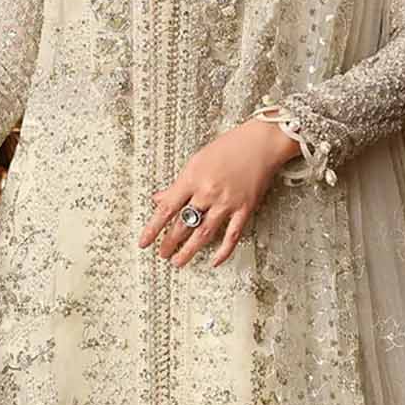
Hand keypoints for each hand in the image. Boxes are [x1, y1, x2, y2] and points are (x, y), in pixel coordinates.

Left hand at [138, 118, 298, 267]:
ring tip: (178, 261)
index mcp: (192, 179)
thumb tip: (160, 198)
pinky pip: (232, 236)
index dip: (152, 228)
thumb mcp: (196, 161)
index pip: (167, 209)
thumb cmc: (229, 147)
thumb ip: (179, 183)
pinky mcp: (245, 209)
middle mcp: (208, 192)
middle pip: (183, 225)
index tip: (144, 242)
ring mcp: (227, 203)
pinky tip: (215, 261)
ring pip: (204, 234)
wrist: (261, 143)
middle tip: (162, 254)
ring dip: (189, 250)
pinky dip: (223, 251)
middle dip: (169, 243)